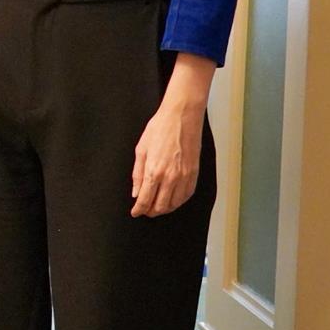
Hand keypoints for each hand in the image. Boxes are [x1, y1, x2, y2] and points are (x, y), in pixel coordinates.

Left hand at [131, 53, 215, 217]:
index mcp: (154, 172)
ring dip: (164, 209)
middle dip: (150, 211)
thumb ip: (137, 174)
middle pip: (160, 206)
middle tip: (144, 210)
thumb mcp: (141, 150)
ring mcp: (184, 177)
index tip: (135, 212)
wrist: (182, 117)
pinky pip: (187, 195)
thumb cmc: (160, 129)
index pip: (145, 200)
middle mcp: (170, 178)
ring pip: (175, 204)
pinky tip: (172, 200)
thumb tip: (136, 192)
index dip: (139, 210)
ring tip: (156, 207)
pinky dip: (178, 202)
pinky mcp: (194, 173)